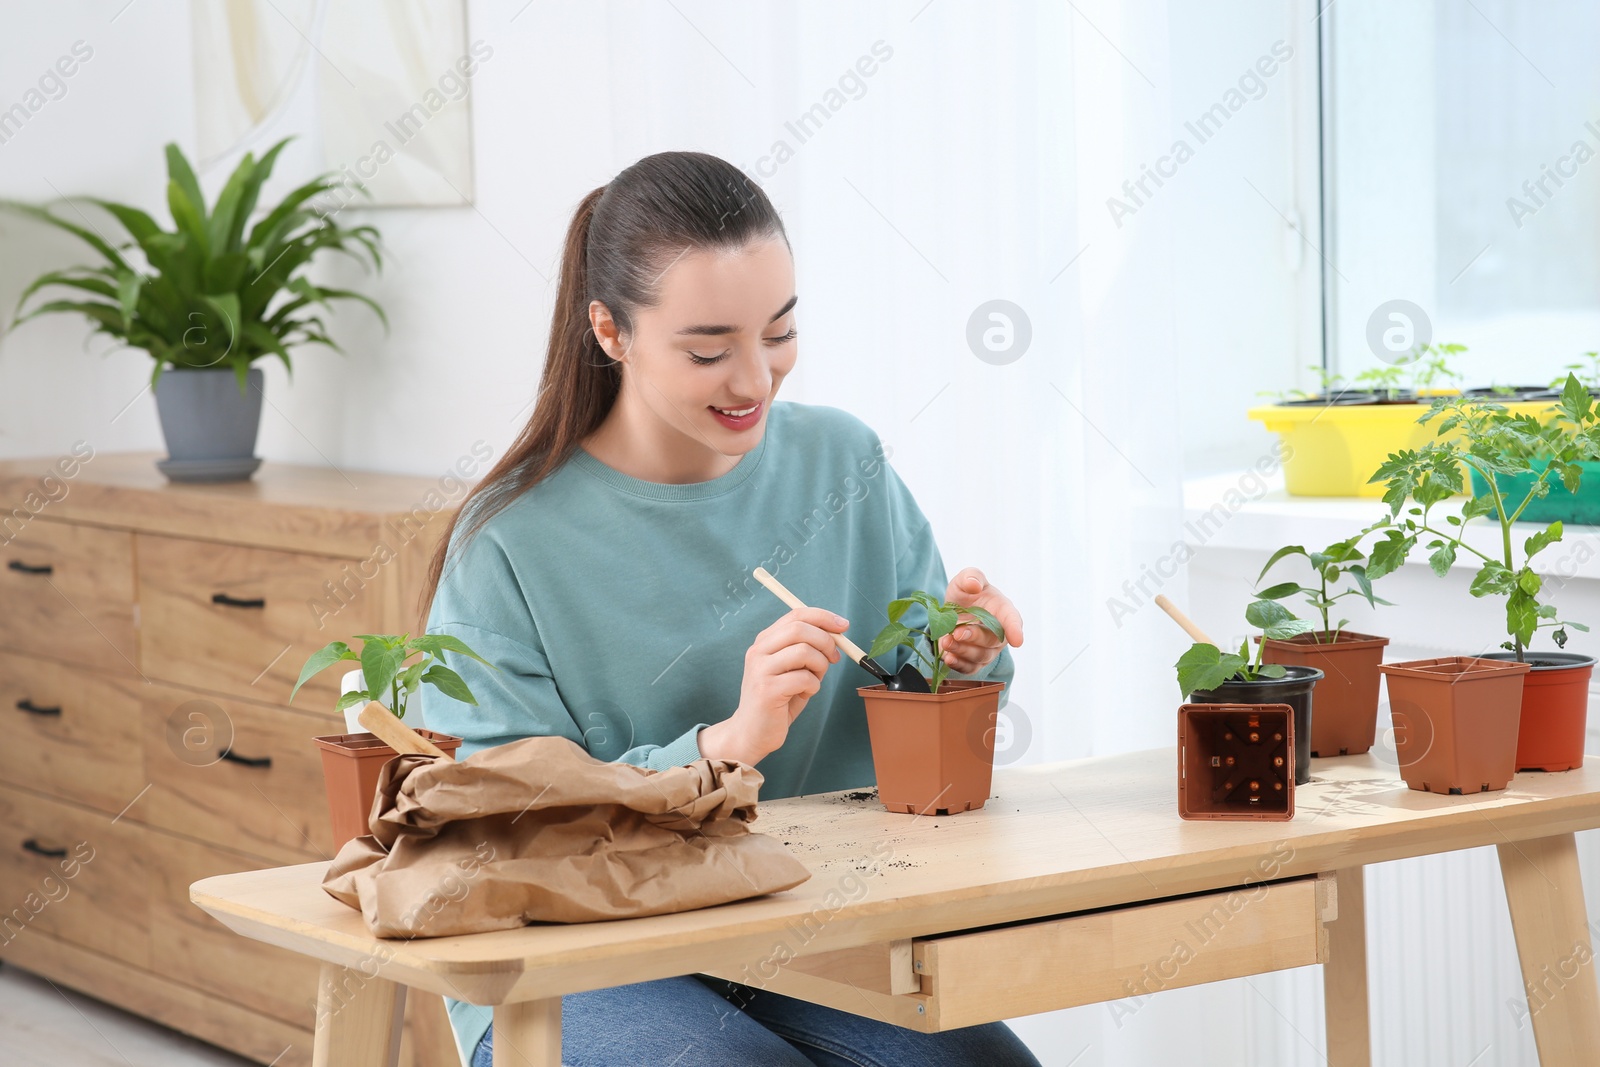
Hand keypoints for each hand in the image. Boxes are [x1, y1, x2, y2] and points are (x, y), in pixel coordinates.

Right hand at [698, 606, 846, 764]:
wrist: (752, 733)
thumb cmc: (778, 700)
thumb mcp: (793, 669)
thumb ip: (808, 650)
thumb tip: (837, 634)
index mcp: (765, 641)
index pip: (796, 615)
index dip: (823, 617)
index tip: (843, 625)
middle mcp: (758, 651)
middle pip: (799, 628)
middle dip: (826, 641)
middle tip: (833, 658)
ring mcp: (760, 670)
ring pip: (803, 651)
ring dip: (820, 665)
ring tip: (815, 679)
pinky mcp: (766, 690)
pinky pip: (803, 678)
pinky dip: (813, 685)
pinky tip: (806, 693)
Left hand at [938, 568, 1023, 673]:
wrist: (954, 610)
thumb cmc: (968, 593)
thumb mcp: (966, 578)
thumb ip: (971, 577)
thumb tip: (974, 584)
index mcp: (1003, 611)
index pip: (1013, 621)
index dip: (1015, 630)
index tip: (1017, 641)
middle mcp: (999, 634)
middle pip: (992, 641)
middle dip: (975, 637)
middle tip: (958, 632)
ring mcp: (987, 650)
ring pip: (979, 656)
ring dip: (963, 651)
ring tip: (947, 642)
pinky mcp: (973, 661)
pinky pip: (969, 668)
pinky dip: (959, 665)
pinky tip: (948, 658)